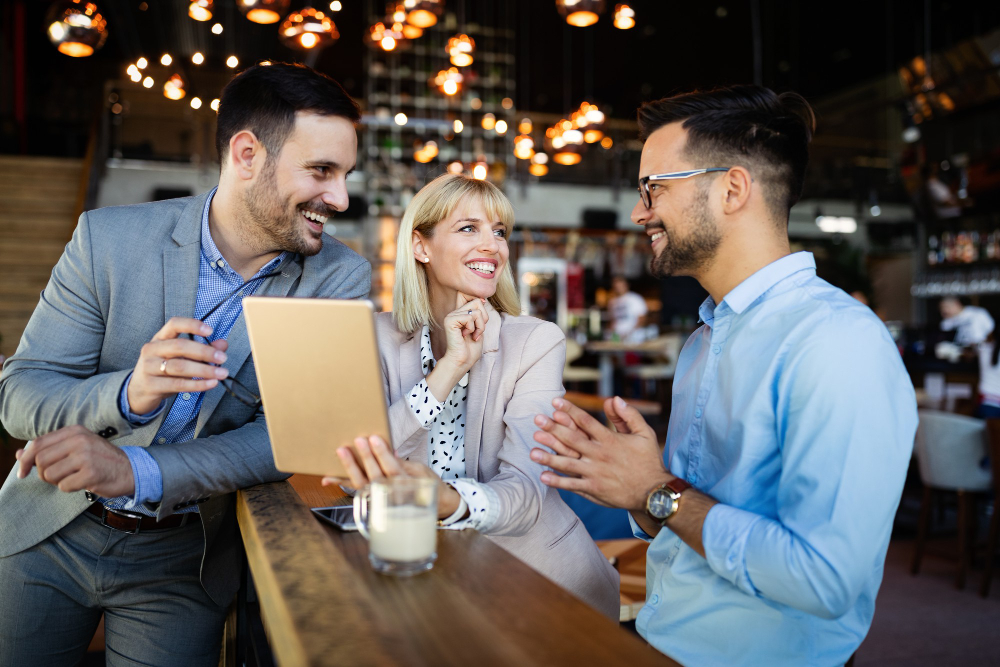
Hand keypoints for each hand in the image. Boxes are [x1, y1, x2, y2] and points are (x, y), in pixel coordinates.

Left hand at [15, 425, 134, 496]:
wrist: (130, 470)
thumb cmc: (100, 460)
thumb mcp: (75, 448)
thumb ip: (48, 449)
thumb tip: (18, 454)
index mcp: (74, 431)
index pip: (37, 443)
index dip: (25, 459)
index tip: (23, 472)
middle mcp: (79, 440)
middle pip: (40, 460)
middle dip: (42, 473)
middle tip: (57, 476)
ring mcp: (86, 456)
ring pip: (49, 474)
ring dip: (56, 481)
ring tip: (72, 477)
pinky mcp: (91, 473)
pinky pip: (63, 486)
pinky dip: (69, 488)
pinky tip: (82, 483)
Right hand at [127, 317, 230, 414]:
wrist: (138, 392)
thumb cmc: (163, 370)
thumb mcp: (180, 357)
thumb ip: (201, 350)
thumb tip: (223, 344)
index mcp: (160, 338)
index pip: (174, 324)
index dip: (192, 325)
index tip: (210, 330)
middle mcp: (152, 349)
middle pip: (180, 346)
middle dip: (204, 352)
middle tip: (222, 358)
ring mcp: (149, 367)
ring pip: (180, 366)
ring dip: (204, 370)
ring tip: (222, 373)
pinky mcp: (151, 385)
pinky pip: (178, 384)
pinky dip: (197, 384)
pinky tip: (211, 383)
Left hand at [321, 435, 462, 518]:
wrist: (435, 505)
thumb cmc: (427, 484)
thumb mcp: (420, 470)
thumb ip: (401, 462)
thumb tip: (386, 450)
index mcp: (406, 485)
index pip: (392, 468)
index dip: (382, 454)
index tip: (374, 439)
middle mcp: (391, 494)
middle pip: (375, 476)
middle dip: (365, 457)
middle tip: (358, 440)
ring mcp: (380, 498)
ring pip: (361, 484)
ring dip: (349, 468)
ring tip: (341, 452)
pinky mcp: (371, 498)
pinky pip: (356, 490)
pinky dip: (341, 482)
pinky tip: (327, 478)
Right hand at [427, 293, 487, 397]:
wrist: (462, 361)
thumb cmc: (470, 349)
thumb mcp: (479, 327)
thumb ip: (479, 313)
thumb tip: (482, 298)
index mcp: (460, 313)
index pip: (466, 293)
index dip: (479, 299)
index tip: (481, 317)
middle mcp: (455, 312)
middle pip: (477, 301)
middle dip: (483, 318)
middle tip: (477, 331)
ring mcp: (451, 315)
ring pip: (476, 310)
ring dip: (480, 326)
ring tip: (473, 335)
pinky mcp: (450, 320)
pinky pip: (470, 317)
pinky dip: (473, 328)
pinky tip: (466, 335)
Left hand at [530, 396, 669, 510]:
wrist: (654, 493)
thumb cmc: (649, 461)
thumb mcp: (645, 434)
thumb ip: (629, 415)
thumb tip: (613, 399)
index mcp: (610, 440)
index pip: (585, 421)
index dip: (569, 410)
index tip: (554, 402)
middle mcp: (600, 455)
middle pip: (572, 440)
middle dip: (553, 429)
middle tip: (537, 420)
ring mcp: (595, 474)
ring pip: (567, 464)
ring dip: (548, 457)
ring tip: (532, 451)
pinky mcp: (594, 490)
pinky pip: (572, 485)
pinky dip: (557, 482)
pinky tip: (543, 476)